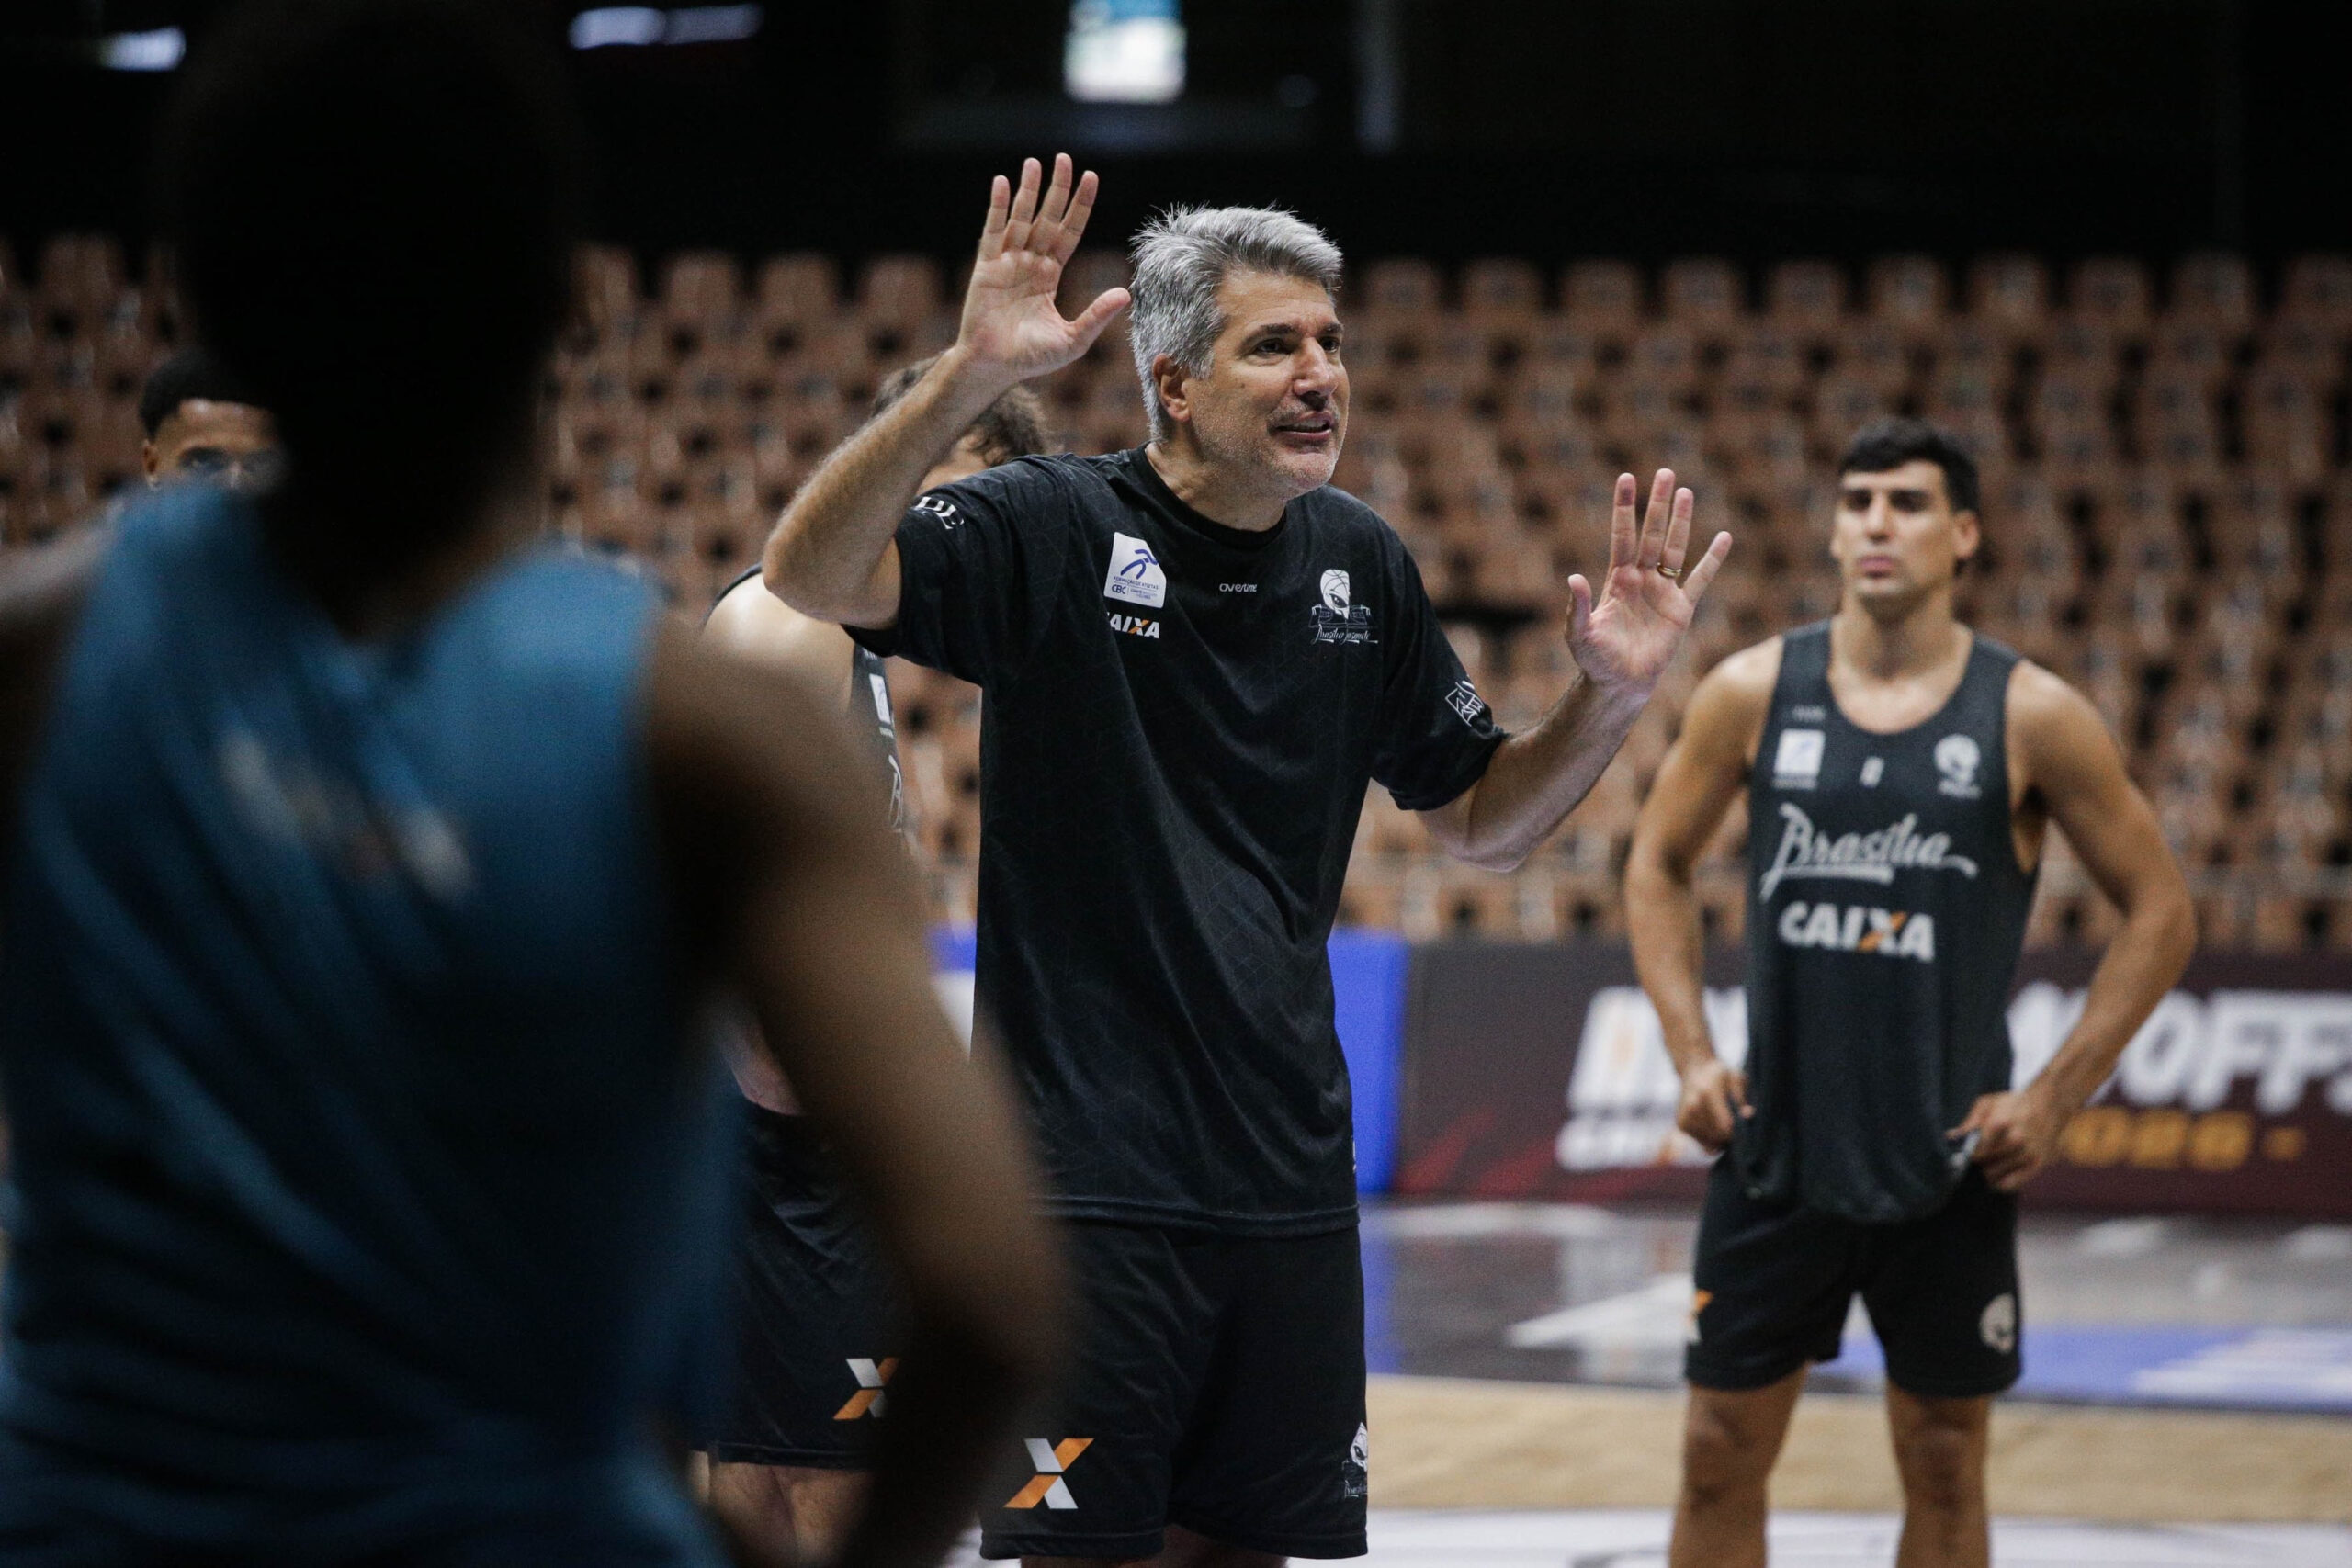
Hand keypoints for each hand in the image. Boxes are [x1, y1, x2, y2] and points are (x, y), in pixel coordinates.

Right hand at [955, 154, 1130, 387]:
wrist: (993, 368)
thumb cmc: (1030, 358)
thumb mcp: (1072, 339)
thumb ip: (1097, 316)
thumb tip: (1126, 294)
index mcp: (1049, 275)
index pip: (1069, 232)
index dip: (1080, 206)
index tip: (1091, 177)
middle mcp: (1029, 263)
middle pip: (1047, 218)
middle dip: (1056, 189)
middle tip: (1065, 159)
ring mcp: (1006, 263)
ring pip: (1021, 219)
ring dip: (1028, 191)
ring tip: (1034, 162)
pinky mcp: (986, 268)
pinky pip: (993, 232)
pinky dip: (998, 208)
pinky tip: (1003, 184)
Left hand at [1567, 471, 1731, 699]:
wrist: (1620, 683)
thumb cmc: (1595, 659)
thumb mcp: (1580, 633)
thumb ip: (1576, 607)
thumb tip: (1573, 578)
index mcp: (1617, 580)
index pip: (1622, 535)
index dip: (1624, 508)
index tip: (1626, 478)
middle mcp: (1641, 579)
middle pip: (1652, 534)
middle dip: (1657, 505)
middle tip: (1665, 473)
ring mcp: (1662, 592)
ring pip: (1675, 549)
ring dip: (1681, 522)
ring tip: (1686, 492)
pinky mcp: (1681, 610)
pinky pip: (1700, 580)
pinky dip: (1712, 560)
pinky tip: (1723, 538)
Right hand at [1676, 1057, 1749, 1153]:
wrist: (1694, 1070)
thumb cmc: (1721, 1075)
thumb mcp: (1736, 1078)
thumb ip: (1742, 1097)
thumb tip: (1748, 1115)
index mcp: (1707, 1093)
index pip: (1726, 1125)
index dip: (1738, 1130)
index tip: (1743, 1124)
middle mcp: (1692, 1106)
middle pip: (1718, 1136)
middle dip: (1731, 1136)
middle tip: (1736, 1124)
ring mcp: (1684, 1116)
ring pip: (1711, 1143)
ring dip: (1722, 1139)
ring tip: (1724, 1123)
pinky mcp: (1681, 1125)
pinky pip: (1703, 1144)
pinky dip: (1712, 1140)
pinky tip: (1714, 1126)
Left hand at [1952, 1089, 2065, 1191]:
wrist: (2050, 1106)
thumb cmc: (2013, 1104)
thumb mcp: (1988, 1103)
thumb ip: (1970, 1122)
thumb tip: (1952, 1137)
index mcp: (2002, 1122)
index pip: (1976, 1148)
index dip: (1966, 1153)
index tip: (1962, 1152)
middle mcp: (2016, 1139)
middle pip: (1985, 1163)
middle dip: (1976, 1162)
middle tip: (1975, 1157)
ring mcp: (2028, 1154)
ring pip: (1995, 1175)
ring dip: (1987, 1172)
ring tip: (1986, 1163)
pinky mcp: (2037, 1165)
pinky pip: (2011, 1184)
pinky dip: (2000, 1183)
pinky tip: (1995, 1176)